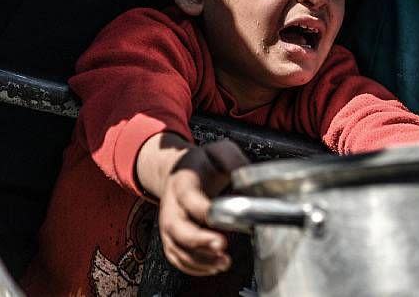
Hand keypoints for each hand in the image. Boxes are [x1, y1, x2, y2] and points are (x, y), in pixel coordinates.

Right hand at [157, 140, 249, 275]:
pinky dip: (194, 268)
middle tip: (222, 246)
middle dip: (199, 241)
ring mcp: (169, 225)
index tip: (226, 218)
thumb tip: (248, 177)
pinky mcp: (171, 239)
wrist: (178, 171)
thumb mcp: (218, 151)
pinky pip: (177, 259)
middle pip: (178, 229)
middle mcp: (171, 206)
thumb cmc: (202, 163)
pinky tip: (213, 267)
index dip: (205, 210)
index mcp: (182, 183)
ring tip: (224, 262)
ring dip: (200, 260)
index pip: (190, 198)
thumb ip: (233, 161)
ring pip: (177, 249)